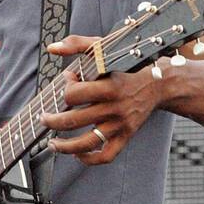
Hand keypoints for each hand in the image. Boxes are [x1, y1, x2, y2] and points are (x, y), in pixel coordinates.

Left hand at [39, 34, 162, 164]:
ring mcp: (120, 125)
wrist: (159, 83)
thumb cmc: (128, 65)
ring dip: (64, 146)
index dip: (65, 89)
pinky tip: (77, 154)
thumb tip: (52, 48)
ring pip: (87, 143)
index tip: (67, 82)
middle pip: (74, 120)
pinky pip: (106, 156)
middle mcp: (115, 108)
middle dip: (52, 121)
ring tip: (52, 143)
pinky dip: (89, 159)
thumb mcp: (105, 48)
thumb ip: (77, 44)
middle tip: (43, 118)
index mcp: (109, 86)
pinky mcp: (125, 136)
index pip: (74, 94)